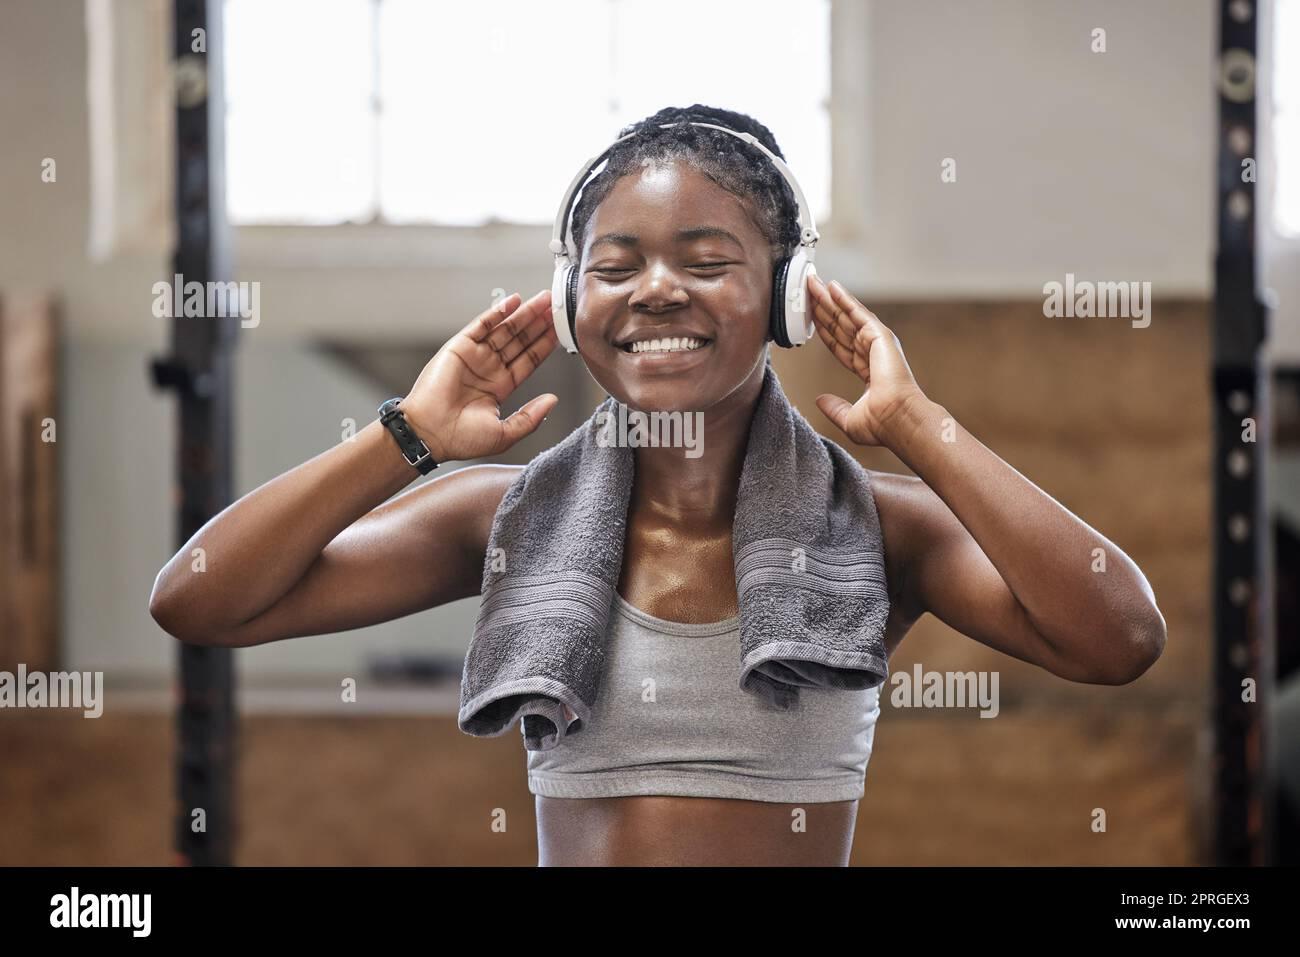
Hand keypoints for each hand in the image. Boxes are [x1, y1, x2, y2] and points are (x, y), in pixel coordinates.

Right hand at [399, 290, 559, 461]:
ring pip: (505, 330)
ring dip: (524, 314)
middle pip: (520, 341)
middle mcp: (489, 369)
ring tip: (543, 300)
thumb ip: (531, 417)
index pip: (528, 360)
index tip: (560, 331)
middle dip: (538, 324)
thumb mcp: (505, 434)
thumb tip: (553, 401)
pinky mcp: (459, 348)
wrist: (430, 435)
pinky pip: (481, 325)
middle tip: (556, 307)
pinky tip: (514, 302)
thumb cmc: (461, 439)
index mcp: (500, 387)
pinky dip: (497, 312)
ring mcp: (475, 357)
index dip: (544, 345)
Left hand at [807, 274, 926, 446]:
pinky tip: (832, 287)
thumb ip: (834, 408)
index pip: (840, 347)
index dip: (825, 332)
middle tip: (808, 292)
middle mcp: (872, 354)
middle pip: (841, 327)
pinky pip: (857, 313)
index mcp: (868, 372)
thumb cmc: (881, 425)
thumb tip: (819, 400)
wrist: (896, 419)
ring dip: (829, 300)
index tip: (811, 319)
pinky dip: (845, 299)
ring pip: (846, 317)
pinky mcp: (880, 335)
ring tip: (813, 283)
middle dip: (823, 309)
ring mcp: (877, 343)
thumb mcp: (849, 419)